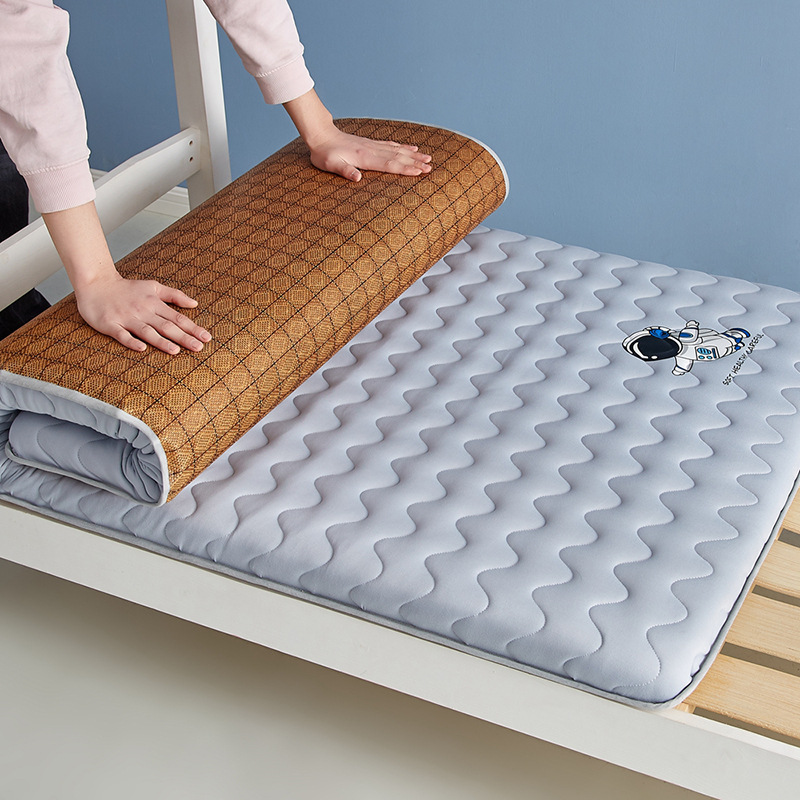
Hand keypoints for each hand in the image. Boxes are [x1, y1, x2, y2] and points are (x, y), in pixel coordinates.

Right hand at [43, 202, 210, 354]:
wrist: (96, 283)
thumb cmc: (127, 288)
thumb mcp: (153, 287)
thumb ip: (174, 295)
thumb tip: (195, 304)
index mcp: (154, 303)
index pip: (177, 317)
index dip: (192, 328)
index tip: (206, 337)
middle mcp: (143, 311)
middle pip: (166, 326)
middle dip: (183, 337)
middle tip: (199, 347)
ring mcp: (126, 318)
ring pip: (147, 331)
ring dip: (161, 341)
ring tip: (175, 351)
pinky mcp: (110, 324)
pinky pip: (122, 335)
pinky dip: (131, 341)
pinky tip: (141, 348)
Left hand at [283, 89, 431, 181]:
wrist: (321, 135)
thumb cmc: (324, 153)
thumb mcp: (331, 165)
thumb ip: (345, 171)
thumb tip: (357, 178)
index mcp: (364, 157)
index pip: (389, 164)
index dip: (404, 168)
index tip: (419, 171)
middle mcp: (372, 150)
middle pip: (398, 157)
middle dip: (415, 162)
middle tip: (430, 167)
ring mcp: (373, 146)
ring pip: (397, 150)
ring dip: (413, 155)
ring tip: (428, 157)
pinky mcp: (371, 144)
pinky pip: (391, 145)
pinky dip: (403, 147)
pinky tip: (411, 148)